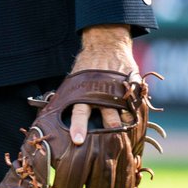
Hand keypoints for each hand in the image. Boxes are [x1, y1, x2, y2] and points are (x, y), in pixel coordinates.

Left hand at [67, 24, 138, 142]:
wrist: (106, 44)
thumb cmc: (86, 67)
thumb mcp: (73, 81)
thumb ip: (68, 98)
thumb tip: (50, 115)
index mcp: (84, 92)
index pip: (79, 112)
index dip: (78, 127)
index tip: (77, 140)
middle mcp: (102, 93)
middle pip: (107, 116)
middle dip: (110, 131)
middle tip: (112, 143)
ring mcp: (119, 90)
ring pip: (125, 113)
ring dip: (127, 125)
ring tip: (128, 135)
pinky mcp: (133, 86)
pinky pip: (137, 104)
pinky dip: (137, 114)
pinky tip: (138, 122)